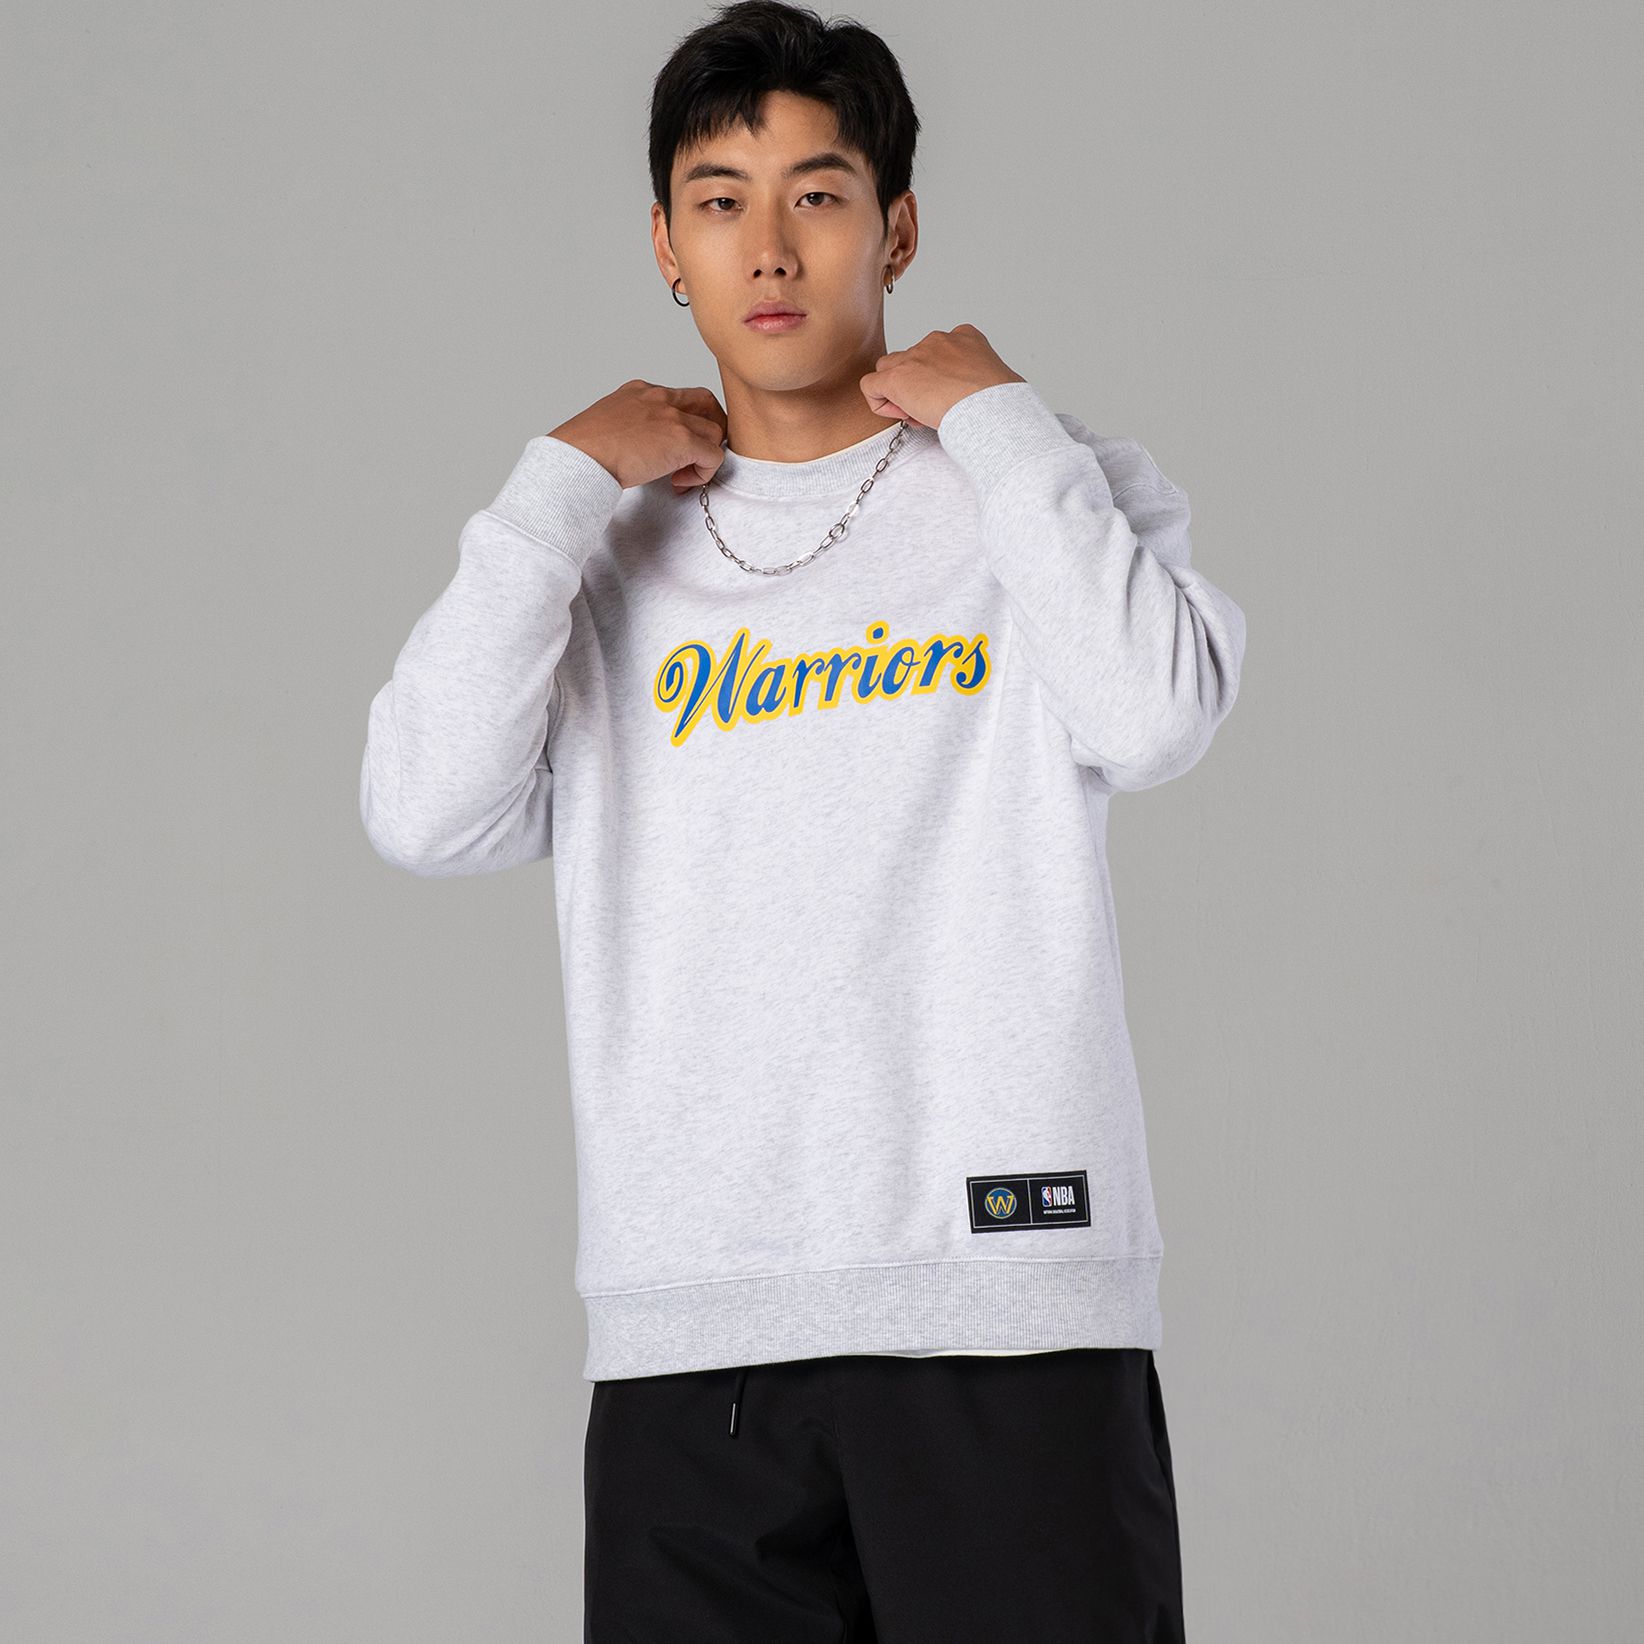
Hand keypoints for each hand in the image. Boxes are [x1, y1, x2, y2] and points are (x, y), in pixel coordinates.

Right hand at [550, 380, 728, 491]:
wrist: (579, 456)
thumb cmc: (584, 448)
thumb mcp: (608, 423)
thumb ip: (632, 427)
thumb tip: (645, 448)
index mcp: (641, 391)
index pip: (679, 398)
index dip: (684, 422)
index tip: (671, 447)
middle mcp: (660, 397)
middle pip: (706, 402)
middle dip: (709, 428)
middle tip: (696, 455)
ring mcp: (673, 417)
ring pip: (715, 431)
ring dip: (704, 456)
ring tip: (680, 475)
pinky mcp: (682, 440)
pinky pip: (714, 456)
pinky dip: (703, 474)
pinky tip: (679, 483)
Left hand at [859, 324, 1025, 429]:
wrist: (991, 407)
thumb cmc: (1001, 402)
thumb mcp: (998, 381)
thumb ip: (979, 381)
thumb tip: (970, 396)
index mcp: (965, 337)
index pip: (937, 352)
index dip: (938, 379)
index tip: (949, 399)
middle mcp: (937, 341)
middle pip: (912, 360)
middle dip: (917, 385)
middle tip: (931, 409)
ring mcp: (915, 356)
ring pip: (889, 369)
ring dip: (898, 391)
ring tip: (918, 413)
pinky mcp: (897, 377)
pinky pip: (870, 385)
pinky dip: (879, 403)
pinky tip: (901, 415)